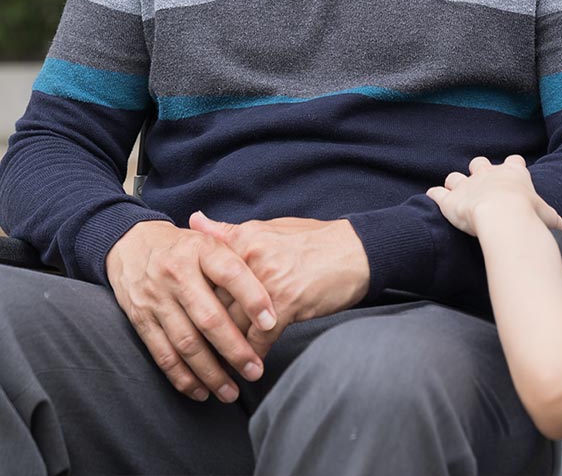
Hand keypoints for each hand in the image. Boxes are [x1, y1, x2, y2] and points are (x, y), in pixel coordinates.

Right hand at [105, 221, 276, 402]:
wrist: (131, 242)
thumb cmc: (184, 246)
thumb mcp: (210, 239)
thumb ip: (238, 257)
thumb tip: (274, 281)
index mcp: (201, 249)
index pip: (230, 273)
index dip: (253, 298)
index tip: (272, 322)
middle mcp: (177, 273)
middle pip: (209, 317)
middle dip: (235, 350)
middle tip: (255, 370)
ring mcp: (157, 298)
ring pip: (187, 343)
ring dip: (211, 373)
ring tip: (232, 392)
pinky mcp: (141, 319)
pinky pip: (163, 354)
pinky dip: (182, 377)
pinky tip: (201, 391)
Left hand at [189, 213, 370, 358]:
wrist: (356, 251)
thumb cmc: (313, 240)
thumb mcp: (269, 228)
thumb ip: (229, 232)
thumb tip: (195, 219)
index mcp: (244, 238)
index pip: (206, 272)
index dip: (195, 297)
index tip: (182, 314)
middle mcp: (251, 258)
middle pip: (215, 300)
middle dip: (206, 328)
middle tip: (194, 350)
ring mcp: (268, 282)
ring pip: (232, 323)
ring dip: (225, 348)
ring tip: (217, 366)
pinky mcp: (287, 304)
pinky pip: (259, 338)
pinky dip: (253, 355)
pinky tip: (251, 364)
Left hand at [427, 156, 561, 236]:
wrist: (503, 217)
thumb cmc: (528, 215)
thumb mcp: (548, 216)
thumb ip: (551, 218)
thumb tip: (561, 227)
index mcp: (514, 174)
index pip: (514, 161)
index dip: (513, 166)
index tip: (514, 172)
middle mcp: (488, 174)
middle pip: (480, 162)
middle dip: (480, 171)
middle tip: (482, 185)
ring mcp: (467, 185)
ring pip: (455, 177)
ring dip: (456, 184)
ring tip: (458, 194)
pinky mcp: (449, 199)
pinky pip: (437, 192)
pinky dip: (435, 195)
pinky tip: (433, 197)